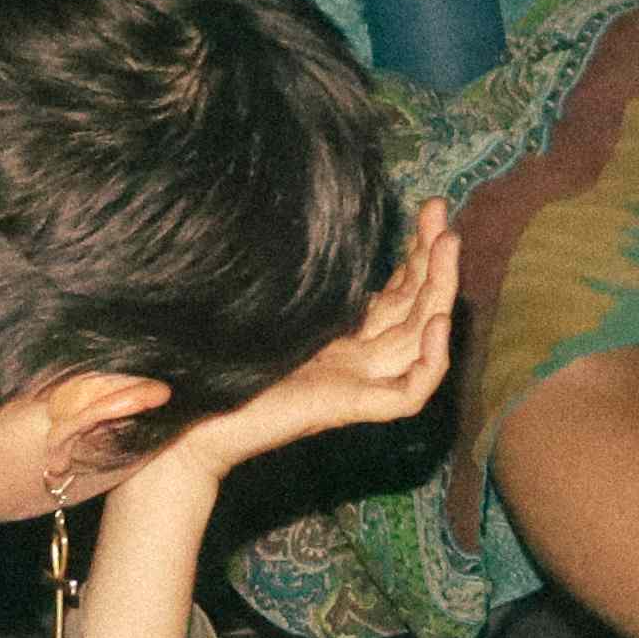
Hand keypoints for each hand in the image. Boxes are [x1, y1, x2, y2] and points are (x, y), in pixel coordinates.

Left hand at [163, 208, 463, 485]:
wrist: (190, 426)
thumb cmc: (217, 368)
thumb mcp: (273, 309)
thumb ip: (308, 285)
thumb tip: (325, 232)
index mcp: (342, 341)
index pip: (398, 296)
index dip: (416, 255)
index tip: (425, 211)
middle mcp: (357, 362)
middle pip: (414, 310)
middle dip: (434, 260)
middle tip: (441, 214)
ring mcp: (356, 387)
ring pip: (419, 342)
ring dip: (439, 292)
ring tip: (448, 245)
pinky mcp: (348, 410)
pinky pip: (407, 395)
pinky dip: (429, 363)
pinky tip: (436, 323)